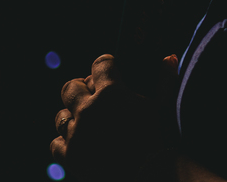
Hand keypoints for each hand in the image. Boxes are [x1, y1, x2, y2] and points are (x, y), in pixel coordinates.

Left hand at [51, 54, 179, 181]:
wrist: (147, 173)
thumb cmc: (157, 137)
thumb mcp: (163, 106)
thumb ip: (165, 79)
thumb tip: (170, 56)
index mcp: (111, 93)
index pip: (99, 64)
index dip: (105, 64)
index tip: (109, 68)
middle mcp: (89, 110)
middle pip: (70, 87)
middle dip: (80, 87)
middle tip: (91, 94)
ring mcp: (77, 134)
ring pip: (61, 116)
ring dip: (72, 116)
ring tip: (85, 121)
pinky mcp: (71, 156)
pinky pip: (56, 143)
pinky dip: (65, 142)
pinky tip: (78, 142)